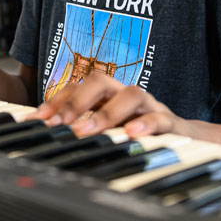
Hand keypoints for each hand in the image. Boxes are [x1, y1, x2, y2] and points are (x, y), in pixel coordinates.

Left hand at [28, 72, 188, 138]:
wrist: (183, 138)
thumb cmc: (137, 130)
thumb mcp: (107, 128)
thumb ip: (81, 127)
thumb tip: (46, 135)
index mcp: (107, 95)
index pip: (78, 87)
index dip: (56, 101)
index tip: (37, 120)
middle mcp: (125, 94)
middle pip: (101, 81)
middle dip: (77, 101)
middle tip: (59, 124)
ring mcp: (148, 105)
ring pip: (130, 95)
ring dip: (106, 113)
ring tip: (86, 131)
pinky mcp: (169, 122)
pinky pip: (158, 118)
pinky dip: (145, 124)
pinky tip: (131, 134)